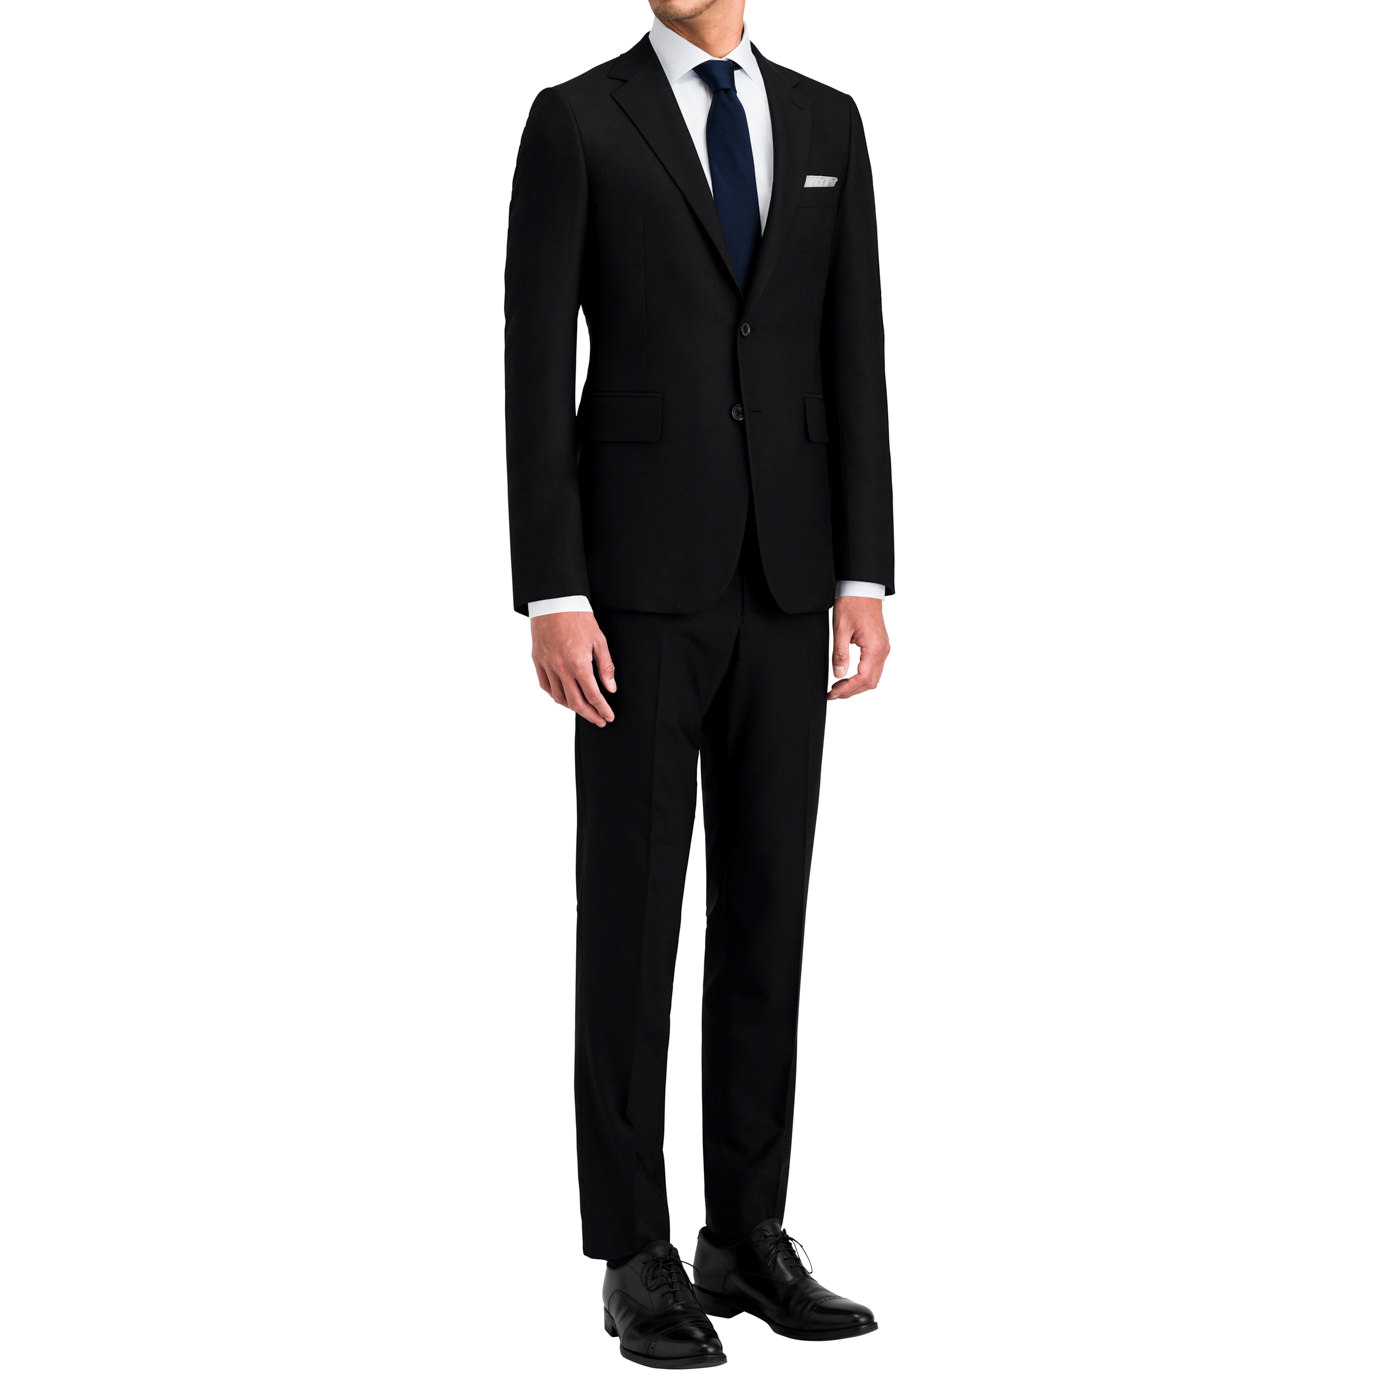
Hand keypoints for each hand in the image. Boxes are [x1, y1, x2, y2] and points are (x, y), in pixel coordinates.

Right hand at [531, 612, 616, 726]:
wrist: (554, 601)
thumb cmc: (578, 617)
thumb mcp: (599, 640)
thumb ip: (605, 666)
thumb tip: (610, 688)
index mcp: (578, 664)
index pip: (593, 696)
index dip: (602, 710)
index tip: (609, 716)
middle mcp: (561, 669)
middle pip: (576, 703)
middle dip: (590, 715)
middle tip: (599, 720)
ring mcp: (547, 666)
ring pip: (559, 697)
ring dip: (572, 708)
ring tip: (584, 710)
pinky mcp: (538, 660)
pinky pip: (545, 686)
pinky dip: (555, 695)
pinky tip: (564, 697)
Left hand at [828, 596, 889, 699]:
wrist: (863, 588)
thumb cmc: (853, 604)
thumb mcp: (841, 629)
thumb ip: (840, 654)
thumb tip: (838, 675)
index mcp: (874, 647)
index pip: (862, 678)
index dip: (847, 689)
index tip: (832, 693)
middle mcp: (883, 650)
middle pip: (870, 682)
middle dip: (851, 691)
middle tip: (832, 694)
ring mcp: (884, 648)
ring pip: (873, 677)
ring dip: (857, 686)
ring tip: (838, 687)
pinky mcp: (881, 646)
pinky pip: (875, 668)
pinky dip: (863, 677)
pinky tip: (849, 677)